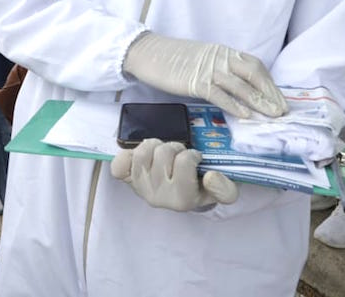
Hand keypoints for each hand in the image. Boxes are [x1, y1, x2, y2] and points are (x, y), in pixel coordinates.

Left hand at [110, 139, 237, 210]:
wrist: (181, 197)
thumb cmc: (201, 189)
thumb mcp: (222, 192)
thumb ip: (225, 189)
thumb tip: (211, 176)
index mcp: (183, 200)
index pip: (185, 161)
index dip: (192, 154)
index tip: (196, 158)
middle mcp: (158, 196)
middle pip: (163, 152)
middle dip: (174, 147)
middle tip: (179, 154)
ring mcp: (140, 188)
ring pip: (143, 151)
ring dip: (155, 145)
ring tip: (163, 151)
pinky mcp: (127, 181)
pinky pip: (119, 164)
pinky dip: (128, 155)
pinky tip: (142, 158)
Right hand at [123, 33, 286, 118]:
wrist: (149, 53)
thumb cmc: (173, 59)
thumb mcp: (203, 58)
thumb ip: (220, 68)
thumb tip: (238, 86)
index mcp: (223, 51)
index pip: (254, 66)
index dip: (269, 83)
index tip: (280, 99)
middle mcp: (219, 58)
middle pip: (253, 74)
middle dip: (270, 93)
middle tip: (282, 111)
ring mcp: (207, 69)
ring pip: (240, 85)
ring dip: (258, 101)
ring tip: (271, 116)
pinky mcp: (195, 81)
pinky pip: (219, 94)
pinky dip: (234, 104)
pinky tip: (244, 115)